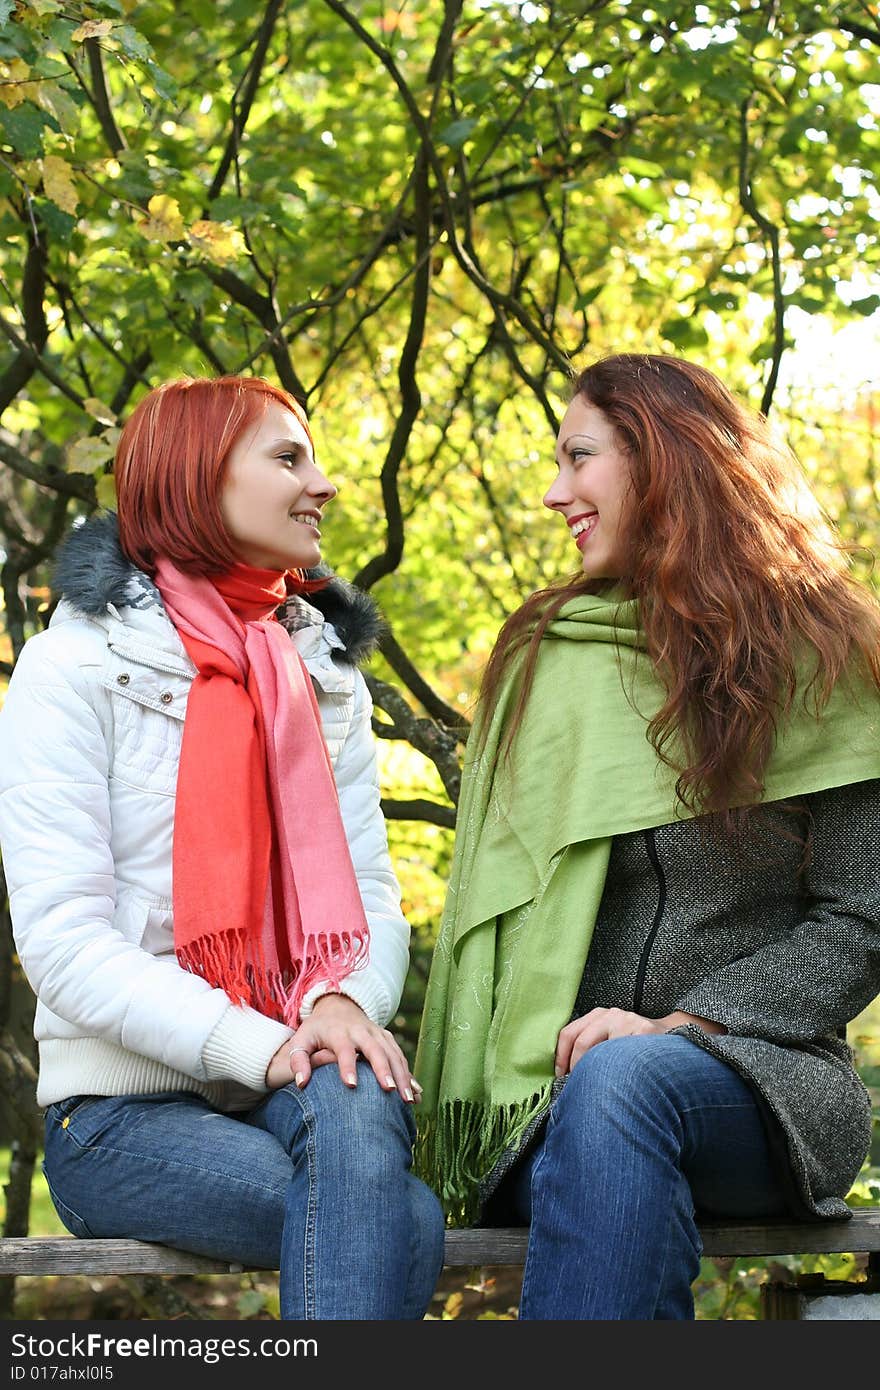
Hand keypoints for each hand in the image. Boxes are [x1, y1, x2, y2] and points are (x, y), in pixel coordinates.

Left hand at [265, 993, 421, 1101]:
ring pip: (393, 1054)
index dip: (348, 1066)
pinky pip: (401, 1057)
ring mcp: (377, 1033)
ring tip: (408, 1100)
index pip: (344, 1049)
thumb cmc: (316, 1031)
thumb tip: (302, 1083)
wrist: (337, 1007)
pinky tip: (417, 1094)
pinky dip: (410, 1075)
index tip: (352, 1085)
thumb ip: (298, 1061)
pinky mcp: (387, 1039)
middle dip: (384, 1070)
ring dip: (403, 1075)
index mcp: (339, 1032)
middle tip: (391, 1091)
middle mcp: (361, 1031)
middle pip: (375, 1050)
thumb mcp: (301, 1040)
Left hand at [554, 1006, 725, 1075]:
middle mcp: (611, 1014)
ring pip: (603, 1051)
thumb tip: (562, 1074)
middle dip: (576, 1068)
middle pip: (582, 1042)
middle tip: (576, 1088)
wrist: (668, 1037)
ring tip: (598, 1089)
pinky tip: (621, 1082)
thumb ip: (589, 1047)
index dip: (560, 1057)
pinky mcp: (646, 1031)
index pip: (569, 1033)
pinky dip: (619, 1072)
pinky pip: (625, 1056)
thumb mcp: (608, 1038)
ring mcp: (629, 1021)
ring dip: (598, 1073)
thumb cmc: (631, 1044)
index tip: (560, 1078)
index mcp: (597, 1015)